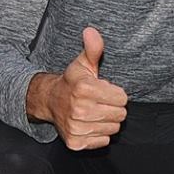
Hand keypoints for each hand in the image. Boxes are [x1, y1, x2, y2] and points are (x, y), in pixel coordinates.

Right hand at [30, 26, 128, 149]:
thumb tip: (91, 31)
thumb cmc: (72, 82)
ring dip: (107, 121)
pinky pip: (103, 141)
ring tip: (95, 112)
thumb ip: (93, 48)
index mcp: (84, 88)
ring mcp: (76, 127)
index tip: (104, 90)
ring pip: (113, 129)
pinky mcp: (76, 142)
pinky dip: (99, 134)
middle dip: (113, 108)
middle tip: (100, 102)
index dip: (116, 93)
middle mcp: (80, 109)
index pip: (122, 98)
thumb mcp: (84, 63)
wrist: (50, 101)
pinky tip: (90, 124)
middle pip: (120, 115)